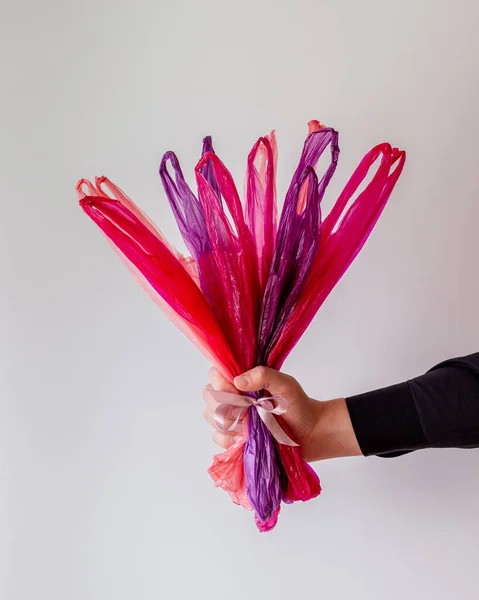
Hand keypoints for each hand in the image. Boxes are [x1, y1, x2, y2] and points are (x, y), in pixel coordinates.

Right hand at [203, 366, 361, 461]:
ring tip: (248, 425)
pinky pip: (218, 437)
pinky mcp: (234, 437)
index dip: (220, 383)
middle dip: (223, 405)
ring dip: (227, 423)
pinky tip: (245, 438)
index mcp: (243, 380)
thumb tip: (238, 381)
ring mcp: (232, 417)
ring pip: (210, 417)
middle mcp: (233, 396)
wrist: (310, 434)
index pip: (215, 374)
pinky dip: (228, 439)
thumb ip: (264, 375)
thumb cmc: (299, 406)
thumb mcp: (286, 385)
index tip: (236, 392)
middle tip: (245, 411)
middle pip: (209, 396)